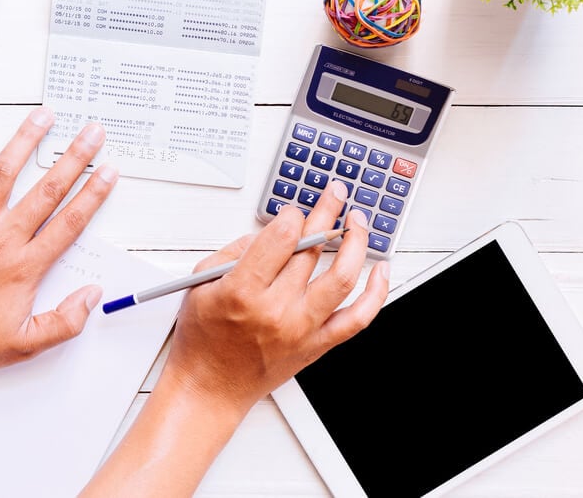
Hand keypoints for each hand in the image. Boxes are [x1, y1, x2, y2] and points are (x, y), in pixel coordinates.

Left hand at [0, 108, 117, 375]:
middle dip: (74, 158)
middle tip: (92, 134)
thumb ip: (63, 323)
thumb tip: (91, 297)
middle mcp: (0, 238)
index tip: (109, 173)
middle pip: (46, 190)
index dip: (94, 195)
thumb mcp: (21, 345)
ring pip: (3, 172)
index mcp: (23, 267)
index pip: (69, 223)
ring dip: (26, 141)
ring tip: (45, 116)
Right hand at [162, 180, 388, 413]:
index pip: (281, 237)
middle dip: (326, 213)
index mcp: (243, 291)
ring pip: (342, 277)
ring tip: (358, 221)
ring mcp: (301, 329)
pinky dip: (376, 294)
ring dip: (356, 242)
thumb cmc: (203, 339)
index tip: (292, 210)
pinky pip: (357, 319)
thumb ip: (235, 251)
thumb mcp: (201, 283)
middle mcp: (276, 310)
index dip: (292, 214)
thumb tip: (272, 231)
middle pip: (311, 250)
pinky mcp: (317, 345)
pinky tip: (381, 270)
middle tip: (333, 195)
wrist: (210, 387)